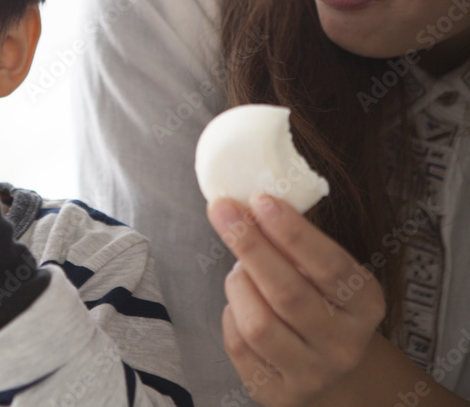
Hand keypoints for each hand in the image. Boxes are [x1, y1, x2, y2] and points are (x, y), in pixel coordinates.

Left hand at [207, 194, 386, 406]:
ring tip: (240, 270)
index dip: (293, 232)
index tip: (261, 199)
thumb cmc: (318, 301)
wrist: (328, 368)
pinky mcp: (276, 393)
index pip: (330, 266)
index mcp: (365, 304)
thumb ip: (295, 243)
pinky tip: (241, 303)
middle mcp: (344, 344)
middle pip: (287, 293)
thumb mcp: (322, 272)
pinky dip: (232, 313)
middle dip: (250, 245)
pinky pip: (239, 345)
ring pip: (258, 323)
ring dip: (238, 284)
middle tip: (223, 210)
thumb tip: (249, 202)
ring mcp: (311, 374)